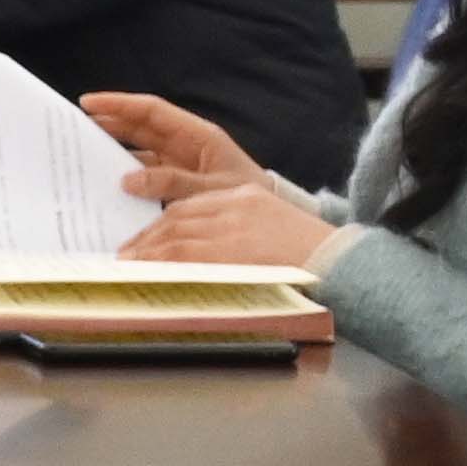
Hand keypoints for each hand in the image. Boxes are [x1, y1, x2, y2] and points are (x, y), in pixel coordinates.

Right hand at [75, 90, 257, 232]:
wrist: (264, 222)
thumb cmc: (247, 200)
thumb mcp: (212, 191)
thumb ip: (173, 184)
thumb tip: (129, 179)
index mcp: (198, 136)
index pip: (152, 112)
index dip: (120, 105)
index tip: (89, 102)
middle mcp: (186, 146)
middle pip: (140, 127)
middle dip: (109, 122)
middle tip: (75, 125)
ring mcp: (179, 164)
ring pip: (139, 150)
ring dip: (113, 149)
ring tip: (82, 152)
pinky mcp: (175, 184)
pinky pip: (144, 174)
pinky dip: (125, 176)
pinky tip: (106, 184)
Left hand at [133, 174, 343, 266]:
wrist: (341, 263)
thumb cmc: (313, 258)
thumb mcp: (274, 231)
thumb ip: (240, 235)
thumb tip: (205, 258)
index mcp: (247, 196)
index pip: (194, 204)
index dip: (164, 222)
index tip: (146, 237)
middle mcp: (237, 205)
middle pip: (179, 216)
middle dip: (148, 235)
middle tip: (125, 252)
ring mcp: (233, 226)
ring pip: (175, 232)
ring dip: (146, 249)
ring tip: (125, 263)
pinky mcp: (230, 248)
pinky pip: (183, 253)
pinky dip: (158, 261)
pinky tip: (141, 269)